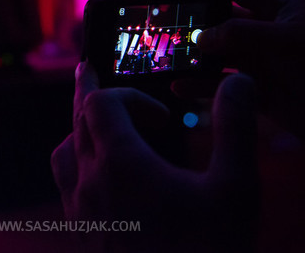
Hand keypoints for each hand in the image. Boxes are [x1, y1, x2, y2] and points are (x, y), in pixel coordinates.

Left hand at [51, 63, 258, 252]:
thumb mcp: (235, 190)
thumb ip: (236, 130)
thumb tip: (240, 83)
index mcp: (121, 164)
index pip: (102, 103)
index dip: (129, 96)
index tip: (162, 118)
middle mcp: (91, 183)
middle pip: (77, 121)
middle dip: (88, 93)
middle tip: (87, 69)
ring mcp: (81, 212)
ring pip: (64, 153)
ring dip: (79, 132)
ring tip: (91, 125)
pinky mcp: (81, 236)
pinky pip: (65, 186)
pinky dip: (76, 165)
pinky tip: (93, 175)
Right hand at [170, 0, 304, 146]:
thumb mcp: (288, 40)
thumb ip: (242, 34)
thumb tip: (201, 37)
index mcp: (278, 7)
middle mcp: (265, 32)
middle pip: (219, 20)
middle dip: (192, 23)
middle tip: (163, 28)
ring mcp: (261, 61)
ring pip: (216, 54)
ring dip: (192, 56)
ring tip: (167, 59)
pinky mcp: (258, 90)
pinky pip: (221, 84)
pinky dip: (200, 85)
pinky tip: (180, 86)